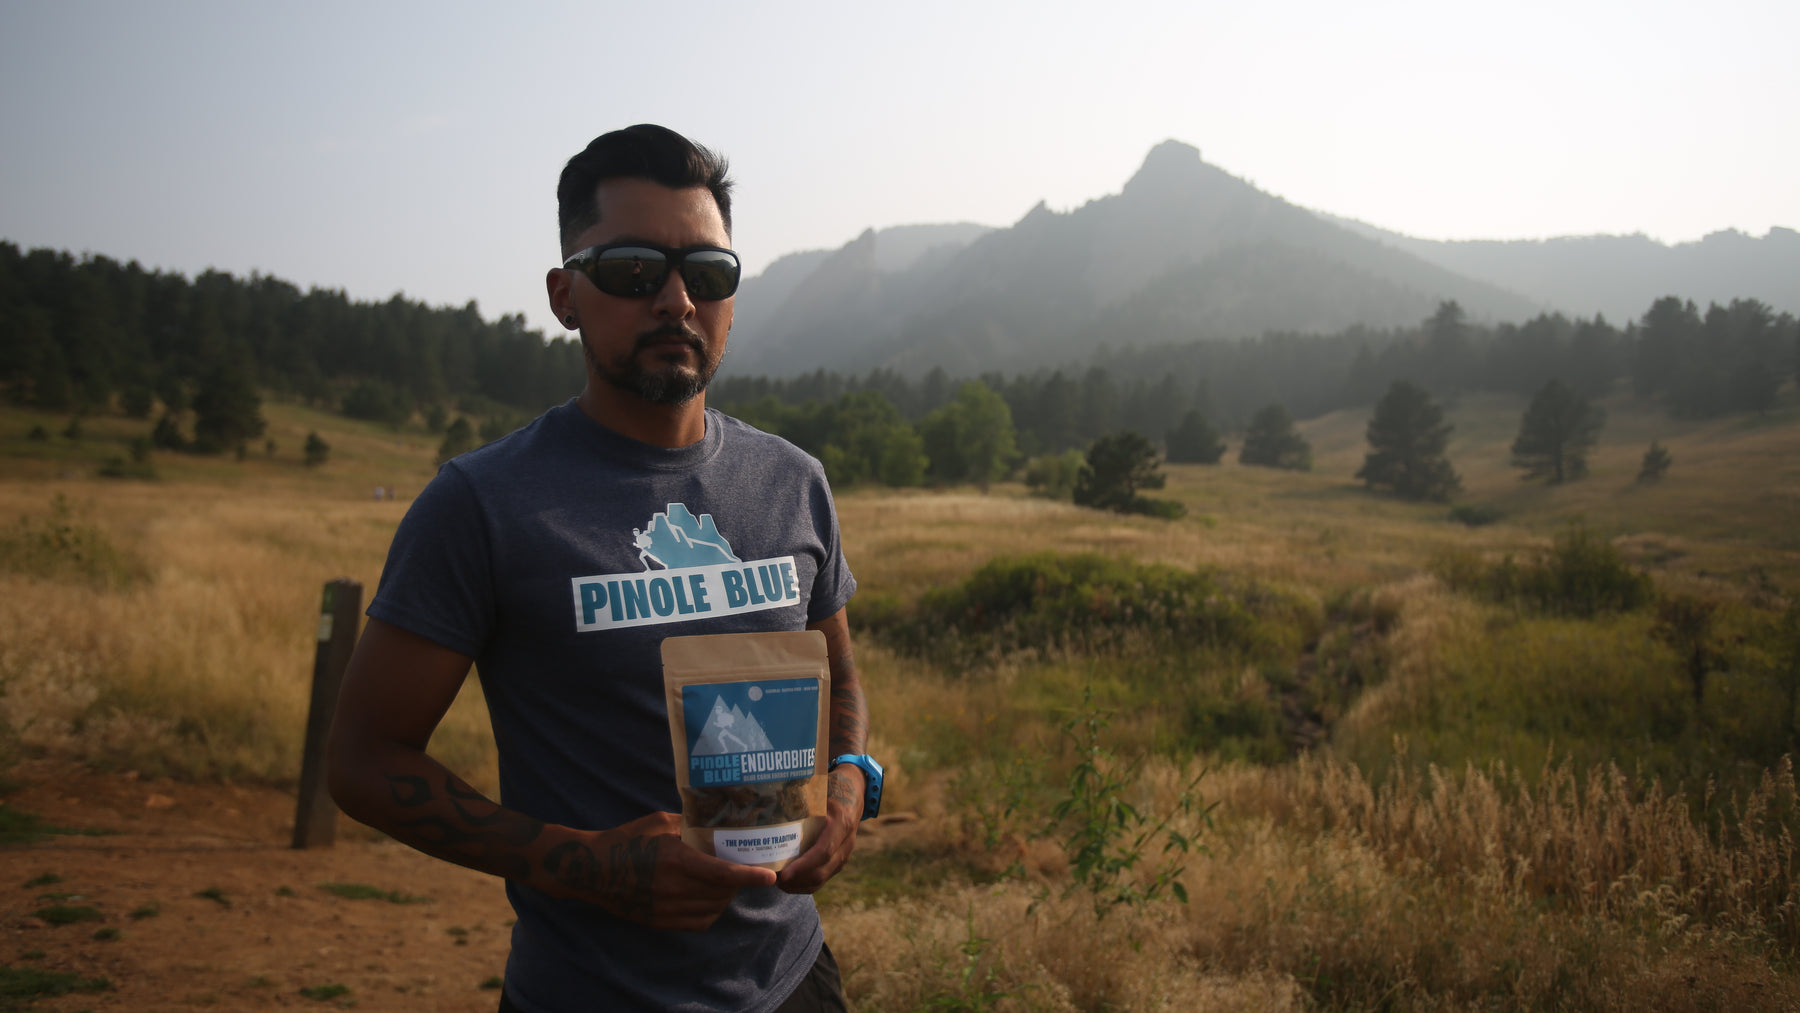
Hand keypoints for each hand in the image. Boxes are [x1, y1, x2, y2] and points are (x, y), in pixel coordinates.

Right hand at [542, 811, 776, 931]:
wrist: (592, 869)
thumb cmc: (627, 839)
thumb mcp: (659, 822)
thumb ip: (689, 824)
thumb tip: (717, 819)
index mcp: (676, 860)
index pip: (723, 874)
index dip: (750, 877)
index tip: (770, 877)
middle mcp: (674, 888)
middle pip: (722, 892)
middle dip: (738, 882)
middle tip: (744, 868)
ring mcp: (667, 908)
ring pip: (712, 909)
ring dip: (724, 897)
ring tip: (724, 881)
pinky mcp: (660, 921)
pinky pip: (698, 922)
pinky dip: (709, 911)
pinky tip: (707, 896)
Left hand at [776, 767, 862, 893]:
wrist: (853, 793)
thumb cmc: (831, 788)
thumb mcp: (818, 788)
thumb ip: (800, 796)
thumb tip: (769, 799)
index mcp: (841, 823)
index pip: (823, 851)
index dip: (803, 865)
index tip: (783, 873)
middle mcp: (846, 842)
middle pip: (822, 870)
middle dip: (797, 880)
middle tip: (773, 879)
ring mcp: (845, 854)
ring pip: (822, 878)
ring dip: (799, 885)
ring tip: (777, 882)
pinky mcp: (840, 861)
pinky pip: (824, 878)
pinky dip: (805, 885)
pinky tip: (788, 883)